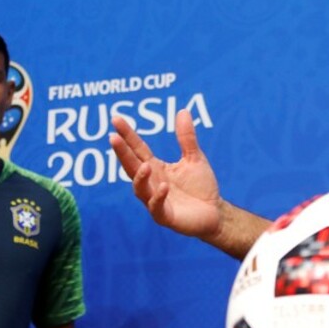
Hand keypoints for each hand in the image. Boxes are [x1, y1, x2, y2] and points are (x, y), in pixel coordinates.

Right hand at [110, 109, 222, 237]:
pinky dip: (158, 197)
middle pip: (132, 166)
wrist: (215, 213)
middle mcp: (151, 183)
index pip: (137, 149)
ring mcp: (155, 200)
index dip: (127, 135)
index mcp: (155, 167)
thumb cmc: (201, 187)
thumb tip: (183, 110)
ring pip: (140, 189)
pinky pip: (157, 207)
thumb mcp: (194, 158)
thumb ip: (186, 137)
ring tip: (145, 166)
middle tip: (113, 138)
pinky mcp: (165, 216)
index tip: (115, 119)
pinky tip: (164, 186)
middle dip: (122, 153)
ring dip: (140, 177)